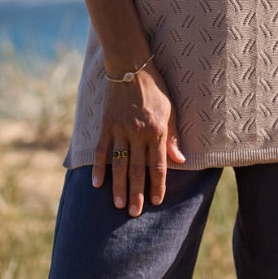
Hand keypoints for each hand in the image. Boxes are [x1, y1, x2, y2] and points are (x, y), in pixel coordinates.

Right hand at [92, 64, 184, 215]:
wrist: (130, 66)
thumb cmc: (155, 87)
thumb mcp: (171, 110)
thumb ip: (172, 137)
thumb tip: (180, 161)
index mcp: (156, 131)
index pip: (158, 165)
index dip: (157, 185)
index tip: (156, 201)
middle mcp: (138, 133)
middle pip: (136, 169)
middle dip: (136, 193)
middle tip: (134, 212)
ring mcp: (120, 130)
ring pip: (118, 164)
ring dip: (118, 186)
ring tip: (118, 204)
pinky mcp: (106, 125)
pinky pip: (102, 150)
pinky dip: (99, 167)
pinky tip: (97, 183)